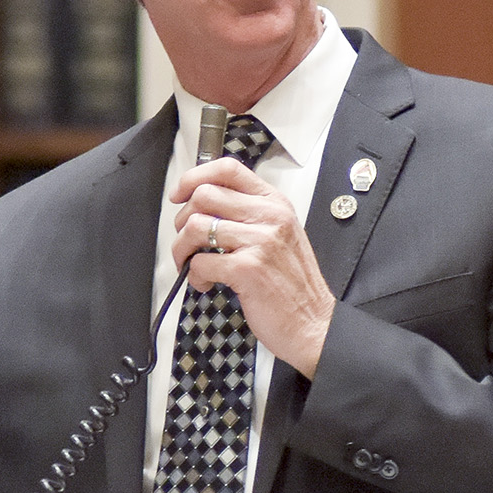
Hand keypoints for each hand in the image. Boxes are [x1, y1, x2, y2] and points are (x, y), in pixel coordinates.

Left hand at [171, 157, 334, 377]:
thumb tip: (203, 207)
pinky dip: (194, 276)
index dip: (194, 177)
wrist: (313, 323)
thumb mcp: (279, 235)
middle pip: (204, 195)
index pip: (228, 169)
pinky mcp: (248, 268)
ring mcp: (260, 241)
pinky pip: (200, 262)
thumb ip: (249, 215)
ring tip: (192, 265)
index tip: (179, 194)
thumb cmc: (292, 285)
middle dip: (182, 220)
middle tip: (187, 242)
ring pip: (196, 226)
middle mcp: (270, 216)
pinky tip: (206, 284)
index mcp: (275, 203)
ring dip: (182, 249)